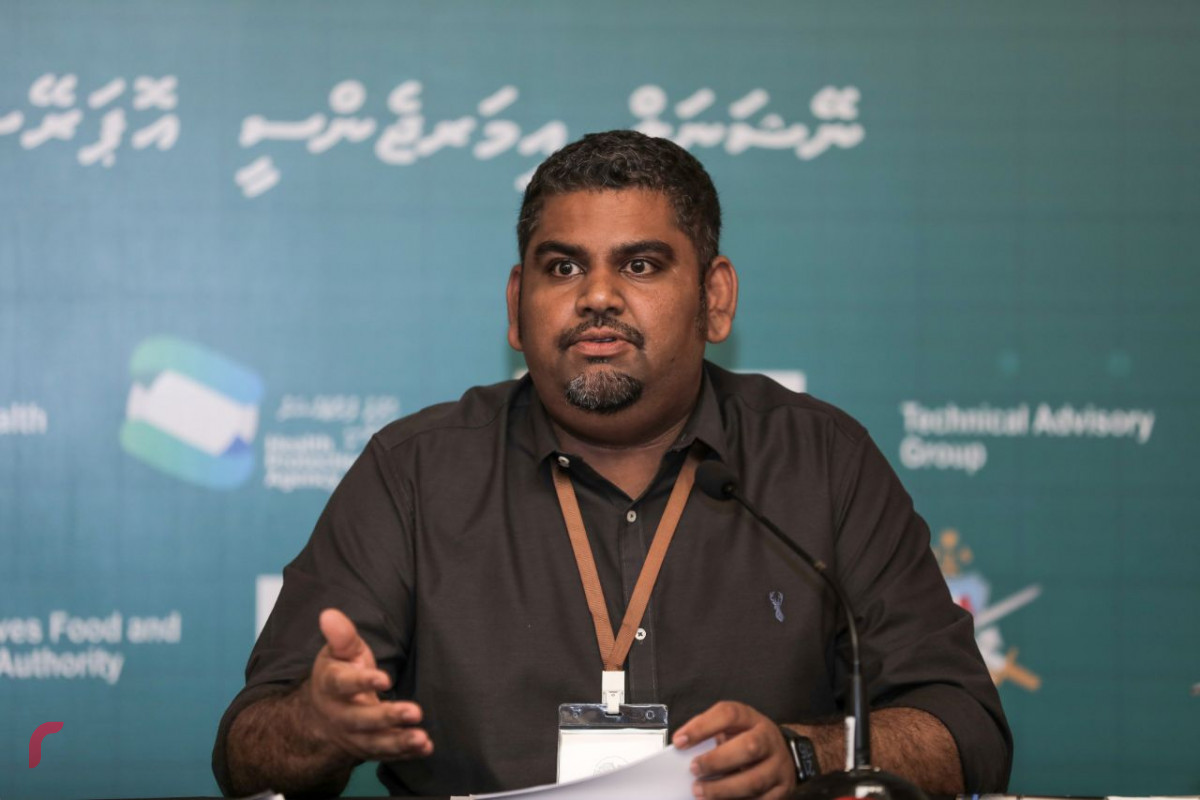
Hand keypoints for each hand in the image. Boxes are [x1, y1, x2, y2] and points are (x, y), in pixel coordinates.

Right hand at [305, 608, 432, 761]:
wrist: (323, 711)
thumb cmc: (339, 672)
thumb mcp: (339, 651)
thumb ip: (341, 636)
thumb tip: (329, 614)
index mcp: (331, 685)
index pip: (343, 685)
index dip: (362, 682)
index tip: (384, 679)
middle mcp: (340, 714)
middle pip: (361, 720)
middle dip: (387, 717)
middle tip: (415, 711)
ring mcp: (354, 735)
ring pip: (375, 743)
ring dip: (399, 741)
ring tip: (421, 738)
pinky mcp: (368, 747)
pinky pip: (387, 754)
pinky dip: (407, 753)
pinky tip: (426, 747)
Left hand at [673, 701, 794, 799]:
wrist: (782, 753)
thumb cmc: (746, 739)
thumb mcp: (730, 727)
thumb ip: (708, 734)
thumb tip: (681, 747)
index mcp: (751, 719)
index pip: (728, 715)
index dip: (702, 727)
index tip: (679, 742)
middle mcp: (769, 740)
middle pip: (748, 747)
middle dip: (717, 761)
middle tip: (694, 769)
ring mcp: (779, 766)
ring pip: (754, 780)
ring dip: (724, 790)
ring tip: (701, 793)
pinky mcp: (782, 789)